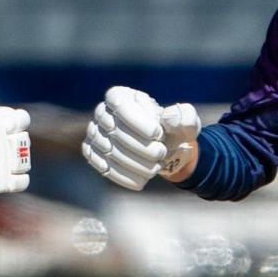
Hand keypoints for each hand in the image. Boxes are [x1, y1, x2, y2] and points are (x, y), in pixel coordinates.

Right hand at [0, 106, 31, 194]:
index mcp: (0, 123)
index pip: (22, 118)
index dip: (17, 123)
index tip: (9, 128)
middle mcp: (8, 142)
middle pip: (24, 141)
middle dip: (15, 145)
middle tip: (1, 149)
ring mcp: (8, 163)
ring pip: (24, 162)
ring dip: (17, 162)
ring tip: (2, 164)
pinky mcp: (6, 182)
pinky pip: (23, 181)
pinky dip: (19, 180)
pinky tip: (10, 178)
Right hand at [83, 87, 200, 189]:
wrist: (160, 149)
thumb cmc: (171, 130)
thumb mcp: (185, 121)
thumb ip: (184, 117)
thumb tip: (168, 118)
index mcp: (121, 95)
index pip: (120, 106)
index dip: (138, 122)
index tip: (158, 134)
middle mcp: (102, 112)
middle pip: (115, 131)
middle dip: (141, 147)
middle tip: (161, 154)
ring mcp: (94, 133)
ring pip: (110, 151)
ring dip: (135, 163)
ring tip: (156, 168)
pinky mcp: (92, 153)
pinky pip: (103, 166)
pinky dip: (124, 176)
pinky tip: (143, 181)